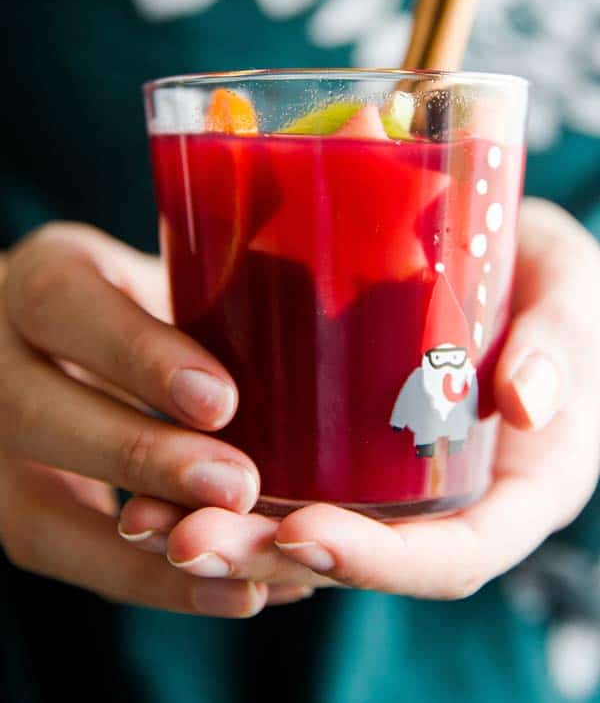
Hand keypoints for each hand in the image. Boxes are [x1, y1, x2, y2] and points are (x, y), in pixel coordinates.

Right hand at [0, 223, 311, 615]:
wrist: (53, 350)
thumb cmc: (133, 310)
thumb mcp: (156, 279)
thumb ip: (212, 296)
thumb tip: (327, 328)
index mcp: (38, 284)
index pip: (65, 307)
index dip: (138, 356)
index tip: (220, 398)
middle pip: (40, 414)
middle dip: (141, 456)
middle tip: (239, 483)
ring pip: (38, 511)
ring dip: (143, 551)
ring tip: (245, 564)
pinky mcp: (11, 506)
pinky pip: (64, 556)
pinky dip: (149, 583)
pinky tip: (232, 592)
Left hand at [123, 199, 599, 598]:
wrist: (507, 251)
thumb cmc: (551, 278)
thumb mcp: (572, 293)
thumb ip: (561, 341)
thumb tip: (526, 403)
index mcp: (513, 488)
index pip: (451, 558)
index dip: (379, 562)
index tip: (301, 535)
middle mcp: (443, 495)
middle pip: (357, 552)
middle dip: (268, 554)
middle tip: (186, 538)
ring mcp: (388, 469)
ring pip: (306, 520)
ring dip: (226, 529)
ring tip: (148, 520)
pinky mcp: (344, 431)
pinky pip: (285, 466)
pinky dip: (221, 477)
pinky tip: (159, 468)